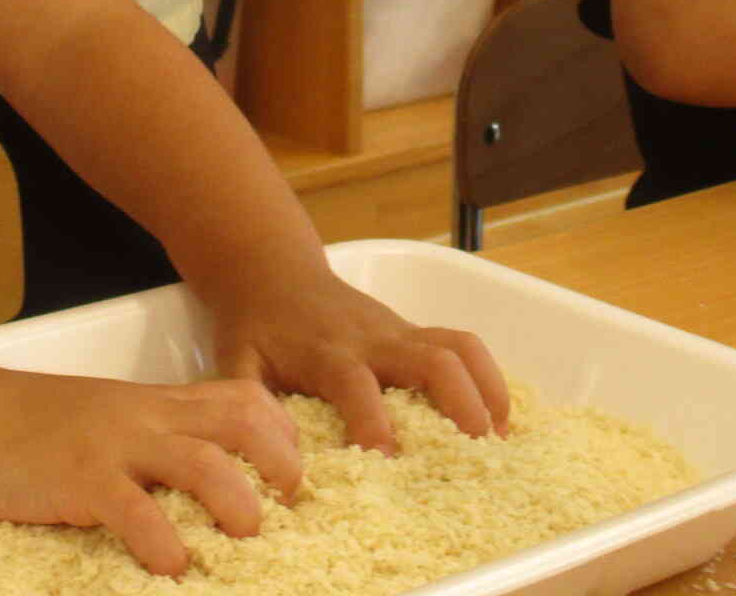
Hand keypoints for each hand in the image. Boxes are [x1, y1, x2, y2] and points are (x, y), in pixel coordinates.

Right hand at [0, 367, 300, 576]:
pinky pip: (135, 511)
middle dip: (279, 461)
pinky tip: (172, 567)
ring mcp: (118, 447)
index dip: (282, 432)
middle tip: (288, 503)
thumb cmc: (41, 423)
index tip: (297, 471)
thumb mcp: (114, 415)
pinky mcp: (82, 480)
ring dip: (235, 502)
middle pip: (239, 423)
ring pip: (202, 464)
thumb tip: (207, 485)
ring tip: (246, 538)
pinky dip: (162, 542)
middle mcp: (149, 418)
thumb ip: (158, 436)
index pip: (242, 398)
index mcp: (159, 403)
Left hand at [210, 265, 509, 452]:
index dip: (373, 422)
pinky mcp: (412, 331)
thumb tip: (266, 460)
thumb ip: (246, 406)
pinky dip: (487, 377)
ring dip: (485, 389)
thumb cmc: (253, 327)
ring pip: (457, 346)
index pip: (356, 384)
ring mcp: (398, 330)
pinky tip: (499, 419)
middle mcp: (371, 337)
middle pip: (431, 358)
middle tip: (479, 454)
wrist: (271, 273)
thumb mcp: (235, 364)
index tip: (389, 463)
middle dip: (460, 403)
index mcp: (326, 350)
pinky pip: (461, 344)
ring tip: (501, 442)